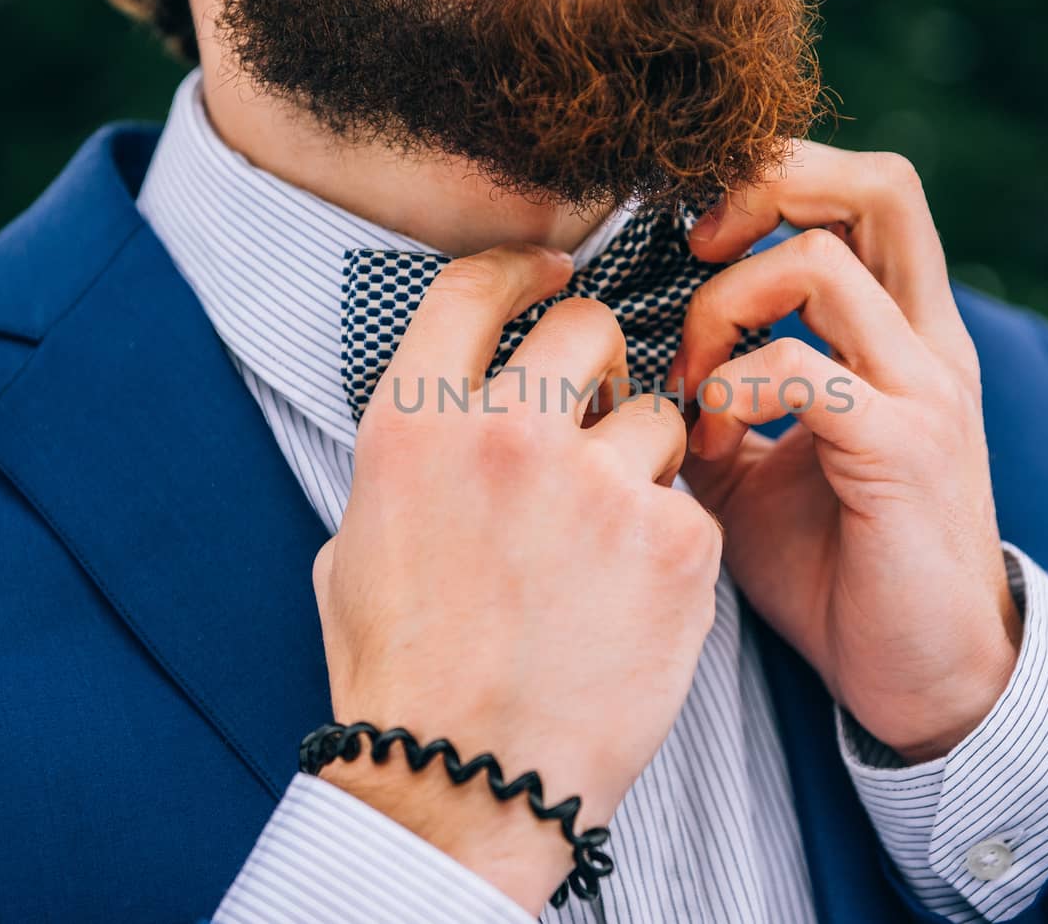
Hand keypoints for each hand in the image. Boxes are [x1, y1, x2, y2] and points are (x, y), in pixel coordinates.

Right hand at [312, 243, 721, 912]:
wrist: (468, 783)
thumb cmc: (407, 674)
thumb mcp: (358, 545)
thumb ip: (412, 458)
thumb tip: (448, 415)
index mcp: (415, 425)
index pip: (473, 286)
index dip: (521, 266)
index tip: (552, 270)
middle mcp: (504, 435)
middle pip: (586, 324)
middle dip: (600, 358)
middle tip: (599, 408)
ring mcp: (595, 485)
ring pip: (657, 414)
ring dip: (643, 459)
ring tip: (612, 536)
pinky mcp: (672, 543)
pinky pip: (689, 501)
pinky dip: (672, 539)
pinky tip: (637, 595)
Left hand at [669, 142, 1020, 761]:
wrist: (917, 677)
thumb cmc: (835, 569)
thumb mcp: (759, 468)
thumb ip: (721, 399)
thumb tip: (643, 364)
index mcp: (904, 335)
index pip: (866, 195)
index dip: (778, 181)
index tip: (699, 240)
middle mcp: (928, 344)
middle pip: (878, 186)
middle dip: (769, 185)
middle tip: (697, 248)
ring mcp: (925, 391)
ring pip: (822, 264)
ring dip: (728, 305)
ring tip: (694, 378)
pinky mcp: (905, 449)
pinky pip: (804, 369)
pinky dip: (736, 385)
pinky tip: (711, 438)